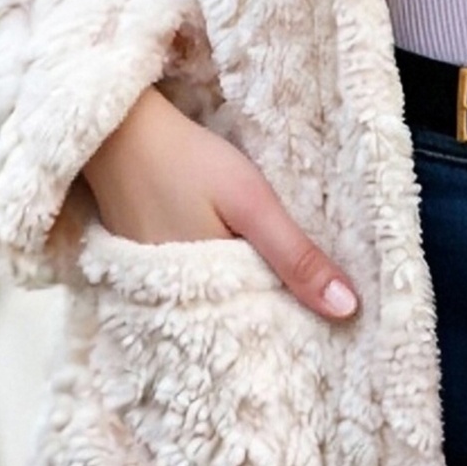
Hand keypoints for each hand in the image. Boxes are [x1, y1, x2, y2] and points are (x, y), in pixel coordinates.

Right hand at [80, 86, 360, 321]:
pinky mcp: (145, 270)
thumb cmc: (187, 161)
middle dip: (276, 319)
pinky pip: (193, 290)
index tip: (336, 329)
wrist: (118, 131)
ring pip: (217, 308)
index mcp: (202, 299)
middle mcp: (173, 307)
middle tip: (323, 314)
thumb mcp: (251, 203)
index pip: (261, 333)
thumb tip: (348, 309)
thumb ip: (295, 256)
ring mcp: (153, 290)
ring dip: (249, 300)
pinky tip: (242, 269)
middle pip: (238, 323)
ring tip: (289, 293)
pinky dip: (220, 283)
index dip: (298, 330)